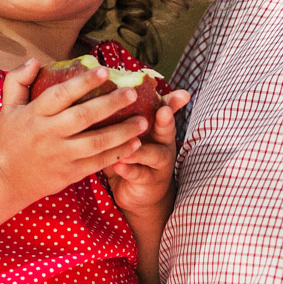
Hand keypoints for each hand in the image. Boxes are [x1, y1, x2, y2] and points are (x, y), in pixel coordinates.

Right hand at [0, 59, 146, 205]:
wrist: (7, 180)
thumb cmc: (11, 138)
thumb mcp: (7, 107)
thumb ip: (18, 80)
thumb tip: (35, 60)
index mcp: (35, 115)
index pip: (60, 95)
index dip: (83, 82)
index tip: (105, 70)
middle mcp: (48, 134)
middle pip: (83, 117)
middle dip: (110, 104)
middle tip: (131, 93)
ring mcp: (61, 155)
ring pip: (96, 142)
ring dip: (122, 132)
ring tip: (143, 121)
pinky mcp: (70, 173)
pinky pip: (98, 162)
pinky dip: (118, 153)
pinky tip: (135, 143)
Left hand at [105, 87, 188, 217]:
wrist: (137, 192)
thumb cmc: (130, 154)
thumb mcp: (127, 134)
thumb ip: (120, 117)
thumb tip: (99, 91)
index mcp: (156, 127)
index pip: (166, 110)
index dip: (173, 102)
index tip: (183, 95)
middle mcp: (162, 143)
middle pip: (167, 130)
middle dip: (166, 120)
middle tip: (164, 111)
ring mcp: (158, 164)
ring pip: (154, 154)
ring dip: (142, 149)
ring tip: (132, 143)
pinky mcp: (149, 181)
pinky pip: (139, 174)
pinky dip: (129, 169)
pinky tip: (119, 165)